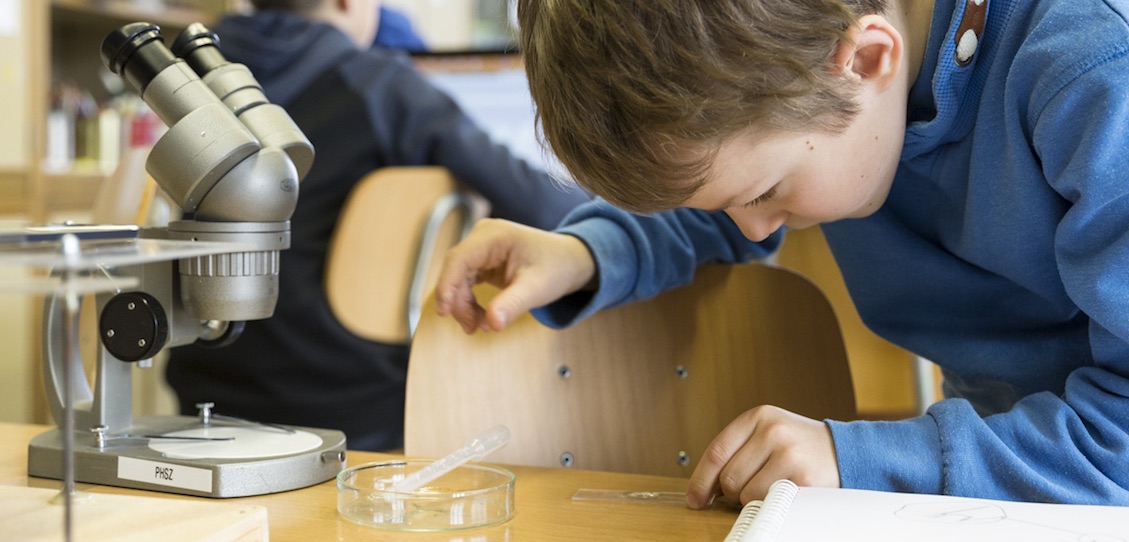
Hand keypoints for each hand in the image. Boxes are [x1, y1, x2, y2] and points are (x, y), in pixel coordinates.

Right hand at [434, 218, 595, 332]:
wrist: (569, 261)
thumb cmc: (556, 268)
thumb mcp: (537, 288)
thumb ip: (513, 304)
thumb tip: (492, 323)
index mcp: (493, 235)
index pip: (459, 259)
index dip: (447, 286)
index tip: (443, 312)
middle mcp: (482, 237)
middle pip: (455, 271)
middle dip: (459, 302)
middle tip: (473, 328)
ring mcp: (480, 248)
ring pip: (458, 279)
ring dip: (464, 305)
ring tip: (482, 326)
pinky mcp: (482, 261)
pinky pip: (466, 283)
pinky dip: (470, 302)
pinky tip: (482, 318)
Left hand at [686, 405, 839, 508]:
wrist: (843, 451)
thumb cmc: (798, 446)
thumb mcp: (767, 433)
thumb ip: (737, 450)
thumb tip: (704, 486)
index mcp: (758, 417)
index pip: (716, 451)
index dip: (701, 480)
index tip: (695, 497)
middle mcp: (773, 431)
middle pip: (728, 477)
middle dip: (732, 491)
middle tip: (748, 487)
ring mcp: (789, 454)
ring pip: (746, 494)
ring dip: (752, 498)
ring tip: (771, 485)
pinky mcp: (802, 478)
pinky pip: (768, 502)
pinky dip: (769, 503)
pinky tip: (782, 491)